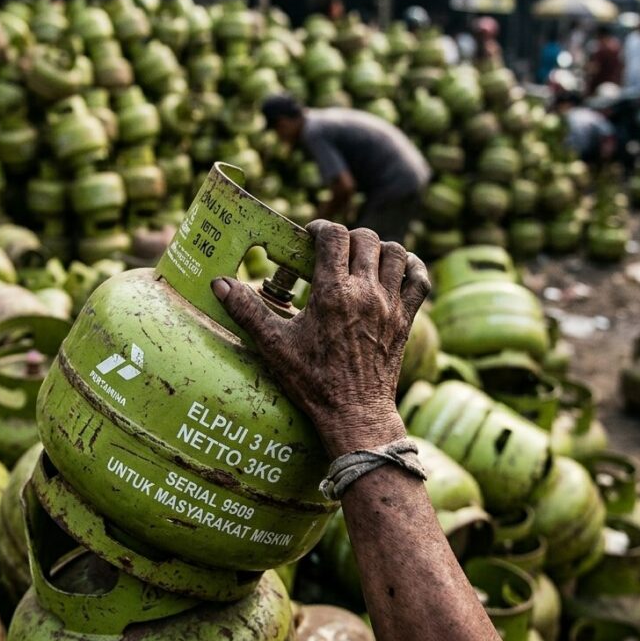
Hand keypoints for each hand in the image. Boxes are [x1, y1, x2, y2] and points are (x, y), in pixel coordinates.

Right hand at [211, 220, 430, 457]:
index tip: (311, 235)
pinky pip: (420, 279)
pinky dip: (412, 266)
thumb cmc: (313, 381)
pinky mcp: (406, 319)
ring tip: (361, 258)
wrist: (354, 413)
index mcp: (333, 293)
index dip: (322, 227)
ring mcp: (391, 305)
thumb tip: (219, 284)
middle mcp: (366, 292)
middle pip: (365, 238)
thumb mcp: (274, 345)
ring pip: (396, 252)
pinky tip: (396, 269)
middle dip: (347, 236)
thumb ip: (247, 310)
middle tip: (332, 250)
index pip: (335, 236)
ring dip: (378, 248)